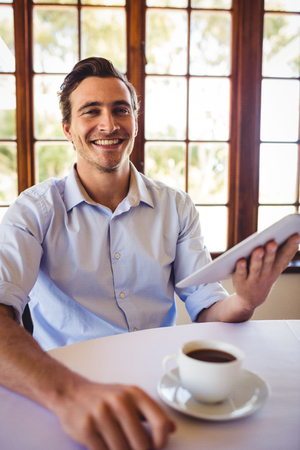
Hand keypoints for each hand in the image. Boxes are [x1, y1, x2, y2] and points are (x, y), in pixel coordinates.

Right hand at [54, 379, 175, 449]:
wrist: (72, 392)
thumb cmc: (104, 397)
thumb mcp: (130, 396)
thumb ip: (151, 412)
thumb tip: (172, 429)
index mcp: (134, 393)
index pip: (160, 422)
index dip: (161, 441)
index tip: (156, 447)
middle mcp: (119, 401)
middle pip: (142, 444)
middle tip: (133, 448)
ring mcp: (102, 414)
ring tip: (118, 446)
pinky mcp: (86, 427)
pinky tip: (106, 447)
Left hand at [232, 233, 299, 311]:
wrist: (252, 298)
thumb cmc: (265, 275)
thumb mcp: (277, 266)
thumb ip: (286, 254)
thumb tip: (297, 236)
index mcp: (276, 267)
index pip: (285, 255)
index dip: (291, 246)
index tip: (296, 235)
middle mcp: (266, 273)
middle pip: (269, 261)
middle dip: (272, 252)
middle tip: (273, 242)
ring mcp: (253, 278)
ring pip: (256, 267)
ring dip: (257, 259)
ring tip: (259, 249)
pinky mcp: (240, 281)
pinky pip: (241, 273)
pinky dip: (241, 267)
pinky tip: (240, 260)